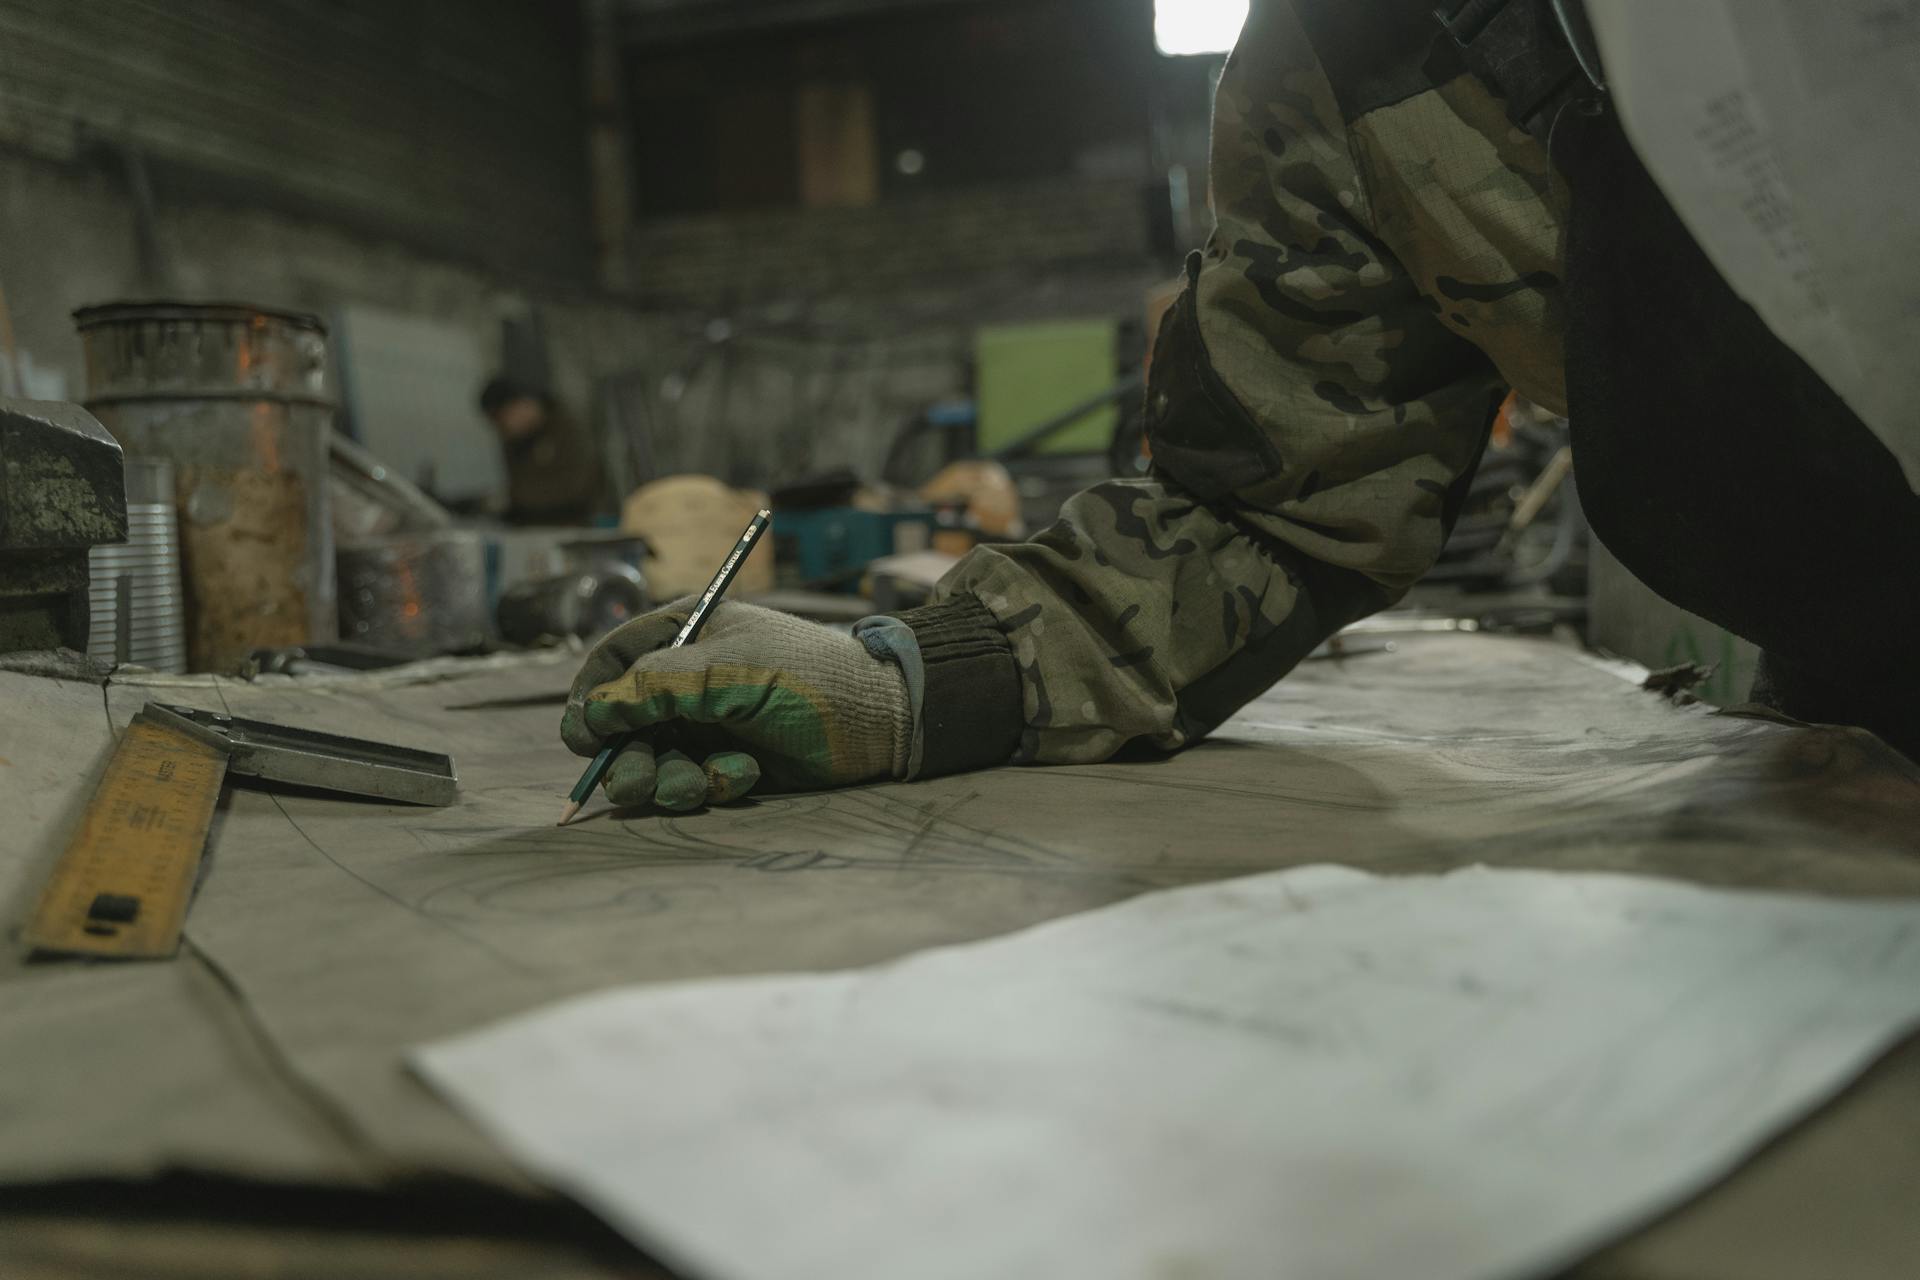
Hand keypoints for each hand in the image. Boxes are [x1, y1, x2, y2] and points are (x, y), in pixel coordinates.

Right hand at [560, 601, 913, 810]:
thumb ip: (659, 686)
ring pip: (654, 760)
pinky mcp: (731, 763)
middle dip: (626, 756)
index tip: (583, 736)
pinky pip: (694, 782)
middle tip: (635, 781)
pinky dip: (712, 784)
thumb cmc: (811, 676)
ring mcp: (709, 723)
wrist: (885, 721)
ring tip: (700, 784)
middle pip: (623, 723)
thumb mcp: (731, 670)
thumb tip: (594, 709)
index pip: (612, 661)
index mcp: (685, 634)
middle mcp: (689, 680)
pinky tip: (747, 776)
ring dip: (667, 779)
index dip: (590, 699)